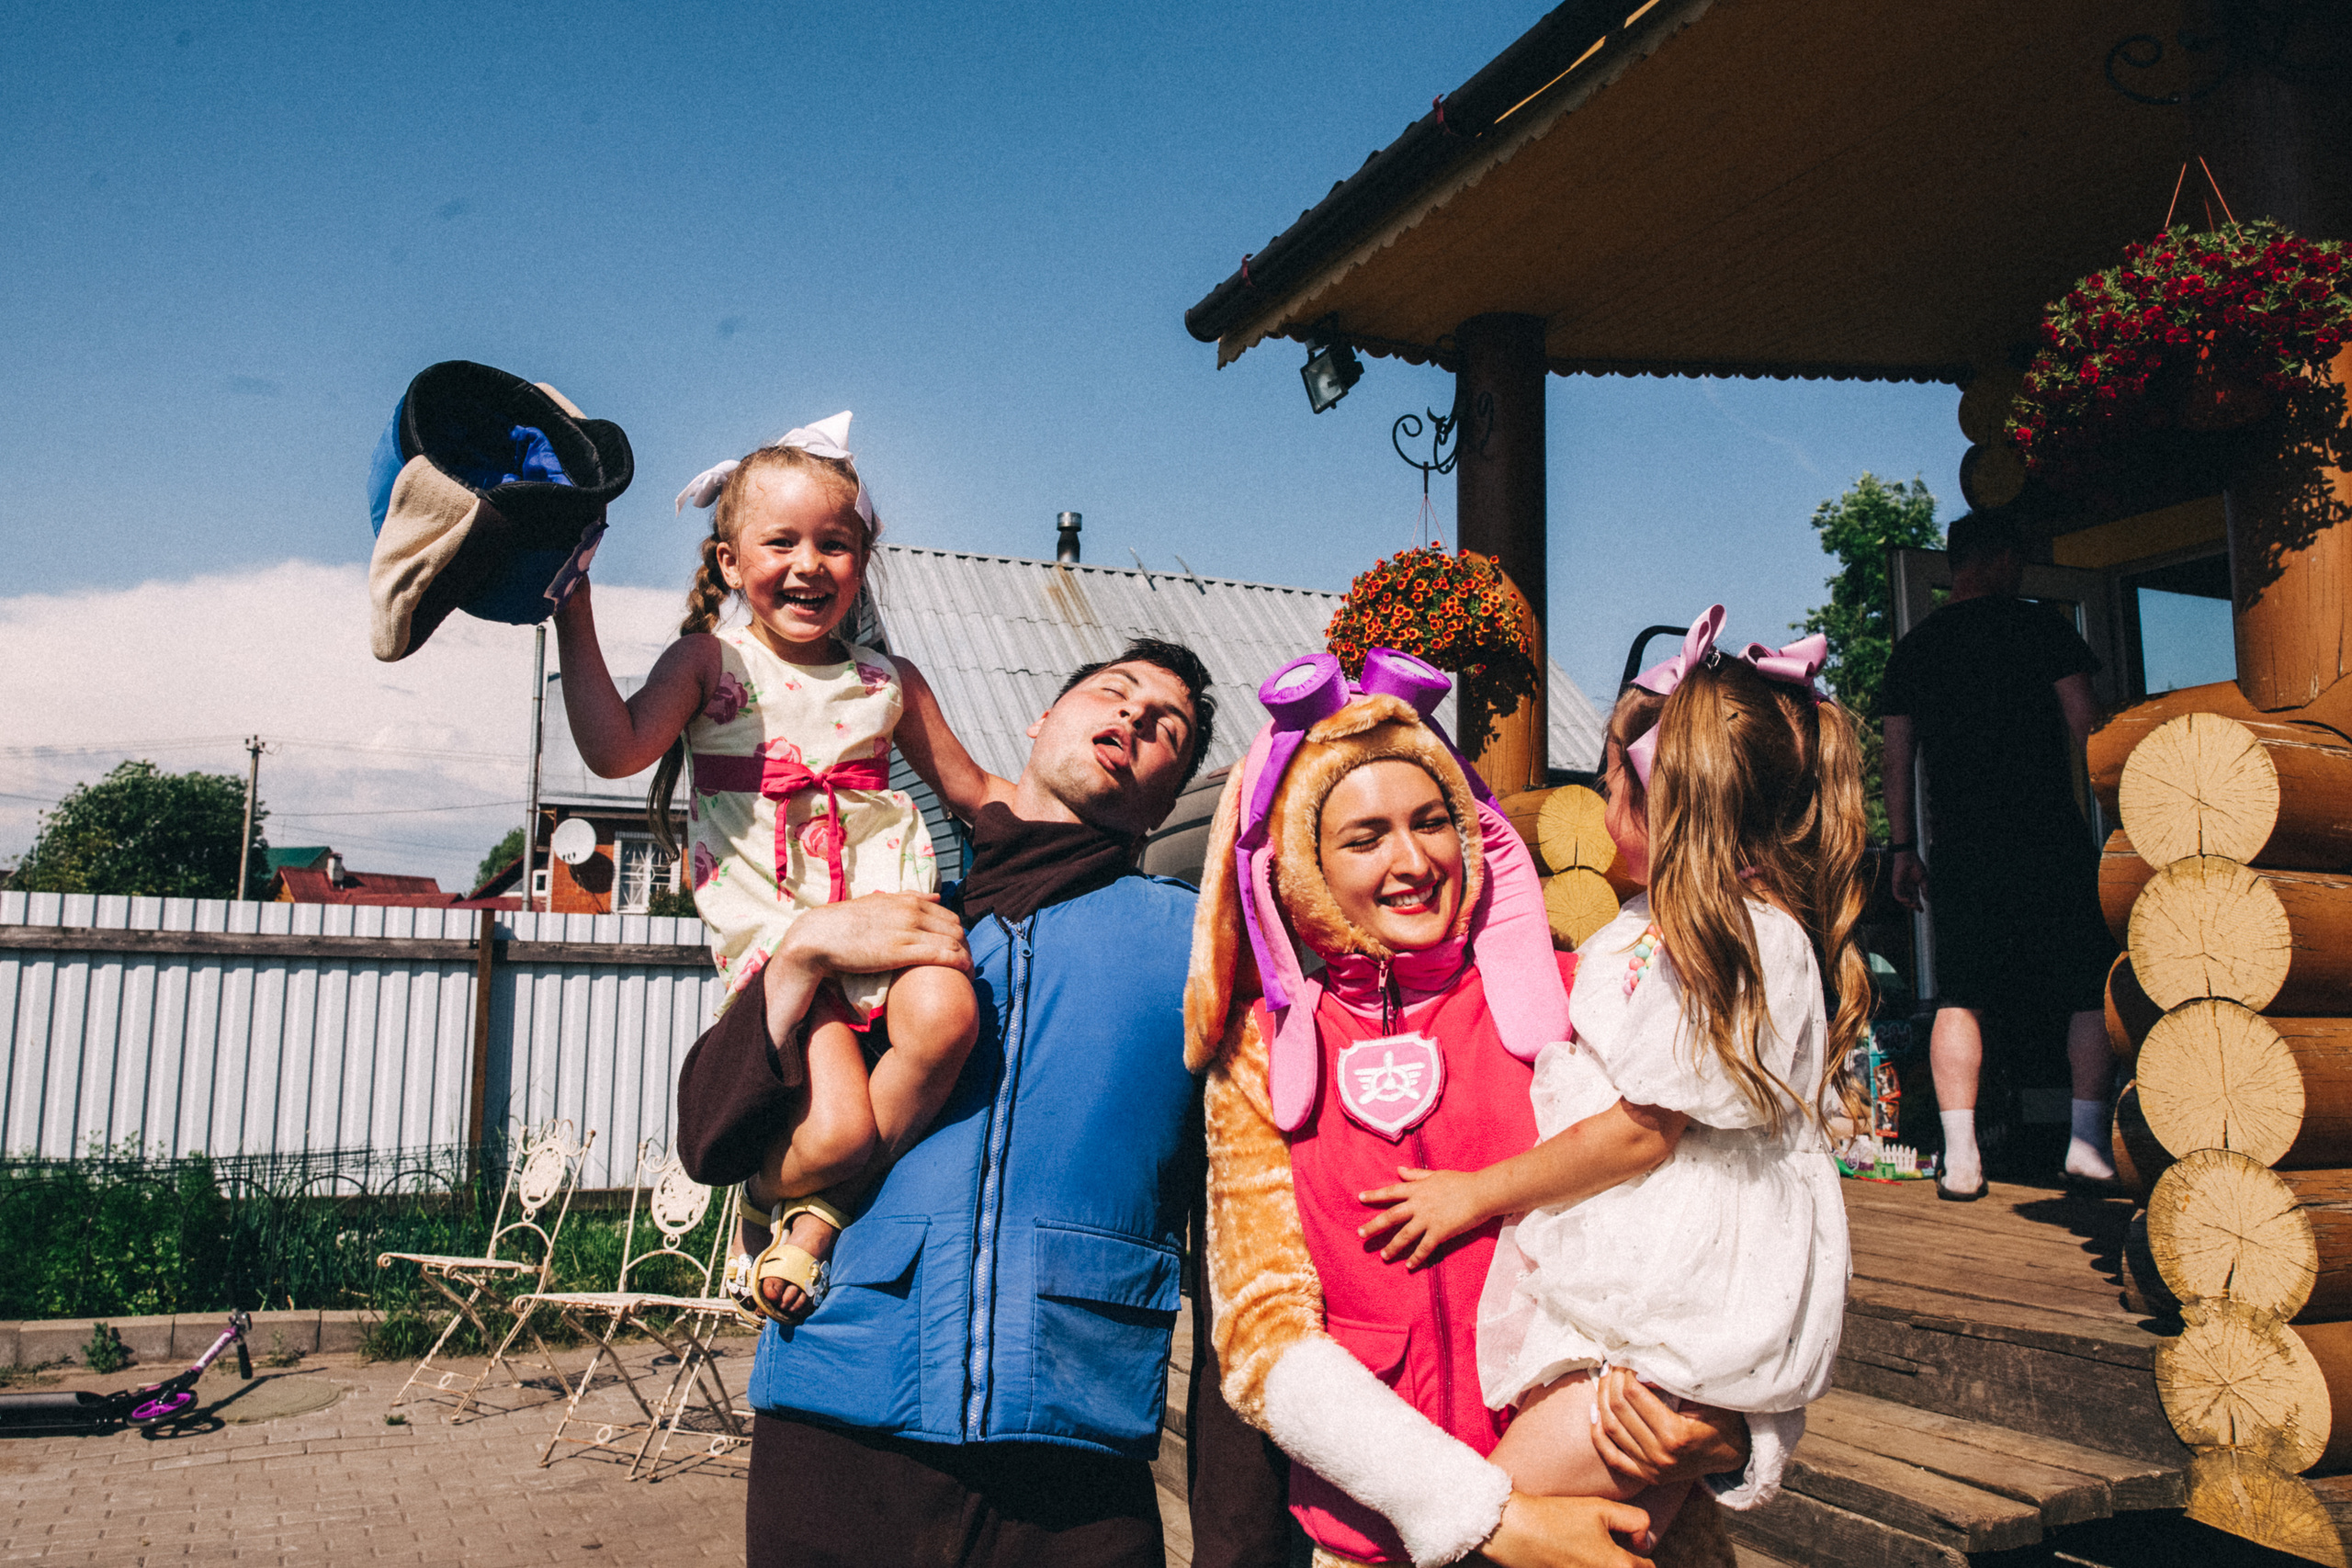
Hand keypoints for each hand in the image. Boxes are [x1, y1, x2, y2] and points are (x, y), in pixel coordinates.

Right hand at [764, 893, 971, 1052]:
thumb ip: (908, 898)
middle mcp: (912, 912)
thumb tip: (936, 895)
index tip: (959, 951)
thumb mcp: (880, 902)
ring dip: (967, 958)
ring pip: (954, 941)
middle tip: (966, 965)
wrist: (821, 935)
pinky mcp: (902, 951)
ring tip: (967, 974)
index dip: (958, 934)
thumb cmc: (848, 923)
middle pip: (956, 928)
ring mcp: (908, 930)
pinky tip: (964, 974)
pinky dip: (960, 964)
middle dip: (966, 947)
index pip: (949, 915)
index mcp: (908, 901)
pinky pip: (943, 955)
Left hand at [1356, 1167, 1492, 1267]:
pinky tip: (1409, 1266)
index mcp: (1417, 1189)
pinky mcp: (1440, 1232)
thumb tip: (1399, 1170)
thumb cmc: (1460, 1182)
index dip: (1375, 1195)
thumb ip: (1415, 1174)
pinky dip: (1417, 1257)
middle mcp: (1418, 1204)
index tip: (1360, 1198)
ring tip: (1384, 1256)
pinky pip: (1424, 1247)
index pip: (1391, 1192)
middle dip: (1374, 1226)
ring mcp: (1428, 1219)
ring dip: (1393, 1247)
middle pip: (1391, 1216)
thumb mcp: (1435, 1174)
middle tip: (1360, 1234)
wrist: (1480, 1192)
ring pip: (1404, 1235)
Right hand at [1474, 1492, 1652, 1567]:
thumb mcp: (1601, 1509)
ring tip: (1590, 1551)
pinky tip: (1575, 1557)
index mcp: (1618, 1566)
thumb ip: (1635, 1521)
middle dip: (1626, 1565)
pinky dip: (1585, 1567)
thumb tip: (1643, 1540)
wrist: (1513, 1531)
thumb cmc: (1556, 1518)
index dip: (1641, 1553)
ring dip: (1605, 1565)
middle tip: (1612, 1547)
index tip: (1630, 1543)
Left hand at [1590, 1369, 1748, 1487]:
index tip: (1624, 1357)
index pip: (1634, 1395)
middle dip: (1611, 1381)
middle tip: (1612, 1363)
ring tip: (1604, 1378)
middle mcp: (1660, 1456)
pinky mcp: (1646, 1477)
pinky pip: (1612, 1457)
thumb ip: (1671, 1384)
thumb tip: (1637, 1371)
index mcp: (1676, 1434)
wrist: (1731, 1453)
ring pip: (1611, 1429)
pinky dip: (1598, 1435)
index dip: (1624, 1371)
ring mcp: (1652, 1470)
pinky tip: (1594, 1412)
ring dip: (1602, 1400)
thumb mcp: (1704, 1396)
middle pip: (1619, 1409)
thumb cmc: (1722, 1419)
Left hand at [1890, 849, 1925, 910]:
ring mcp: (1900, 886)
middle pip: (1909, 900)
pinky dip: (1901, 899)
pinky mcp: (1895, 883)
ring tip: (1913, 904)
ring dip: (1907, 903)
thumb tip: (1927, 900)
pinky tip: (1907, 900)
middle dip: (1914, 905)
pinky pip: (1897, 894)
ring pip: (1902, 899)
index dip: (1918, 905)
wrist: (1909, 857)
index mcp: (1913, 887)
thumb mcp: (1924, 879)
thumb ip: (1925, 889)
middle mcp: (1906, 888)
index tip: (1922, 911)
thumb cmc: (1917, 866)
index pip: (1915, 899)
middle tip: (1918, 907)